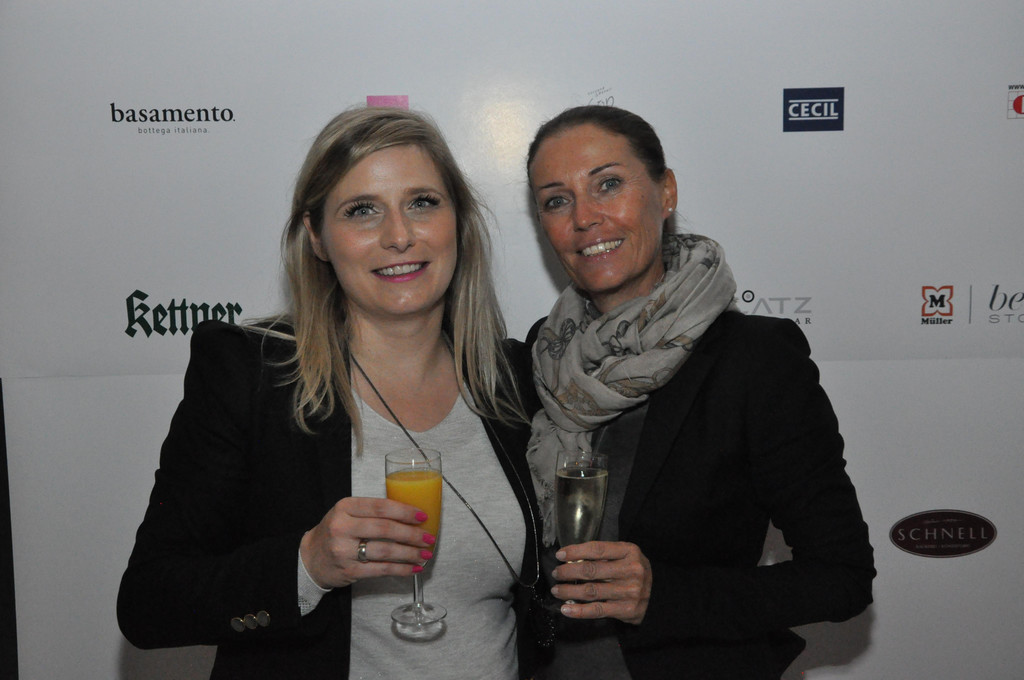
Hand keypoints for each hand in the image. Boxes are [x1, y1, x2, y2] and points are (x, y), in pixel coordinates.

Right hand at [299, 496, 434, 588]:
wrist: (310, 558)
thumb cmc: (336, 532)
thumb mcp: (347, 513)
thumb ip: (371, 512)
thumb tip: (410, 515)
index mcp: (345, 507)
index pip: (380, 507)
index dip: (404, 511)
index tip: (422, 516)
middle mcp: (343, 527)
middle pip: (385, 529)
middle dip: (411, 534)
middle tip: (429, 538)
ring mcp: (344, 550)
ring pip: (385, 551)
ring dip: (409, 553)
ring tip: (425, 554)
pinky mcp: (349, 570)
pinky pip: (381, 569)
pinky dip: (401, 569)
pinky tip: (413, 569)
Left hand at [550, 541, 651, 625]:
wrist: (658, 595)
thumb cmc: (633, 571)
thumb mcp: (624, 556)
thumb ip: (603, 556)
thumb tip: (571, 560)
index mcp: (630, 551)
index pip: (597, 549)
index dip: (576, 551)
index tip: (560, 555)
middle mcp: (632, 570)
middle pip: (592, 570)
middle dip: (568, 572)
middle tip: (556, 573)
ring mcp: (630, 591)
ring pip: (591, 591)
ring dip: (569, 591)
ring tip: (557, 590)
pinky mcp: (626, 610)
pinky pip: (597, 610)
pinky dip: (579, 611)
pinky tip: (566, 609)